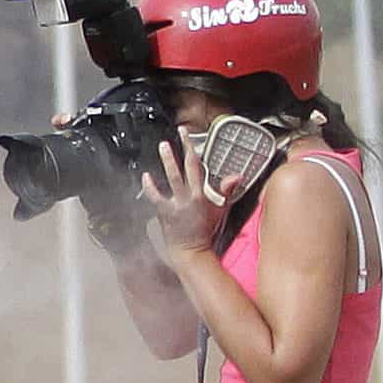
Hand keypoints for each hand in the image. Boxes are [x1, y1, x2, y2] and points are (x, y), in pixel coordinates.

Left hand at [139, 136, 221, 257]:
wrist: (190, 250)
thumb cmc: (204, 229)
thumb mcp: (219, 210)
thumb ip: (225, 191)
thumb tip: (236, 176)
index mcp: (202, 195)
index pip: (199, 166)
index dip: (194, 148)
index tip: (189, 134)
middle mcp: (189, 197)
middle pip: (187, 167)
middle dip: (184, 148)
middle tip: (180, 133)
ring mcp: (175, 203)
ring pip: (172, 178)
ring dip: (168, 161)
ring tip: (163, 146)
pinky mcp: (164, 212)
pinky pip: (155, 196)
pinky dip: (150, 186)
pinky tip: (146, 175)